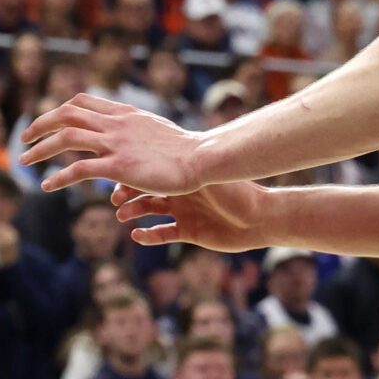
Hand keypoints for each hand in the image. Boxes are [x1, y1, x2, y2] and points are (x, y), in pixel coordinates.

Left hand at [18, 94, 205, 195]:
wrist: (203, 158)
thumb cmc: (183, 149)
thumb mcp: (152, 131)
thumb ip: (132, 131)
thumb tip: (117, 142)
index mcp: (123, 113)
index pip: (82, 102)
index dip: (59, 110)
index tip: (46, 121)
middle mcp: (115, 124)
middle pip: (66, 115)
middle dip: (39, 124)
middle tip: (23, 138)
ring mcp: (116, 143)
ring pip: (66, 138)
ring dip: (39, 149)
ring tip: (23, 161)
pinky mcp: (119, 166)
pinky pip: (79, 170)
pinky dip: (58, 178)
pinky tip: (47, 187)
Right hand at [108, 179, 269, 251]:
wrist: (263, 218)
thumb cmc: (240, 191)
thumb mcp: (211, 175)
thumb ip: (188, 165)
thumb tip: (166, 143)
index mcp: (184, 176)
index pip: (152, 171)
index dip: (133, 174)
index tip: (118, 176)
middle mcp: (181, 192)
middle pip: (145, 190)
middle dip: (127, 193)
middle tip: (116, 200)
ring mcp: (183, 212)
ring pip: (149, 211)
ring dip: (133, 213)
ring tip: (122, 216)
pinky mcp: (189, 232)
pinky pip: (162, 234)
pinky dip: (149, 235)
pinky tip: (137, 235)